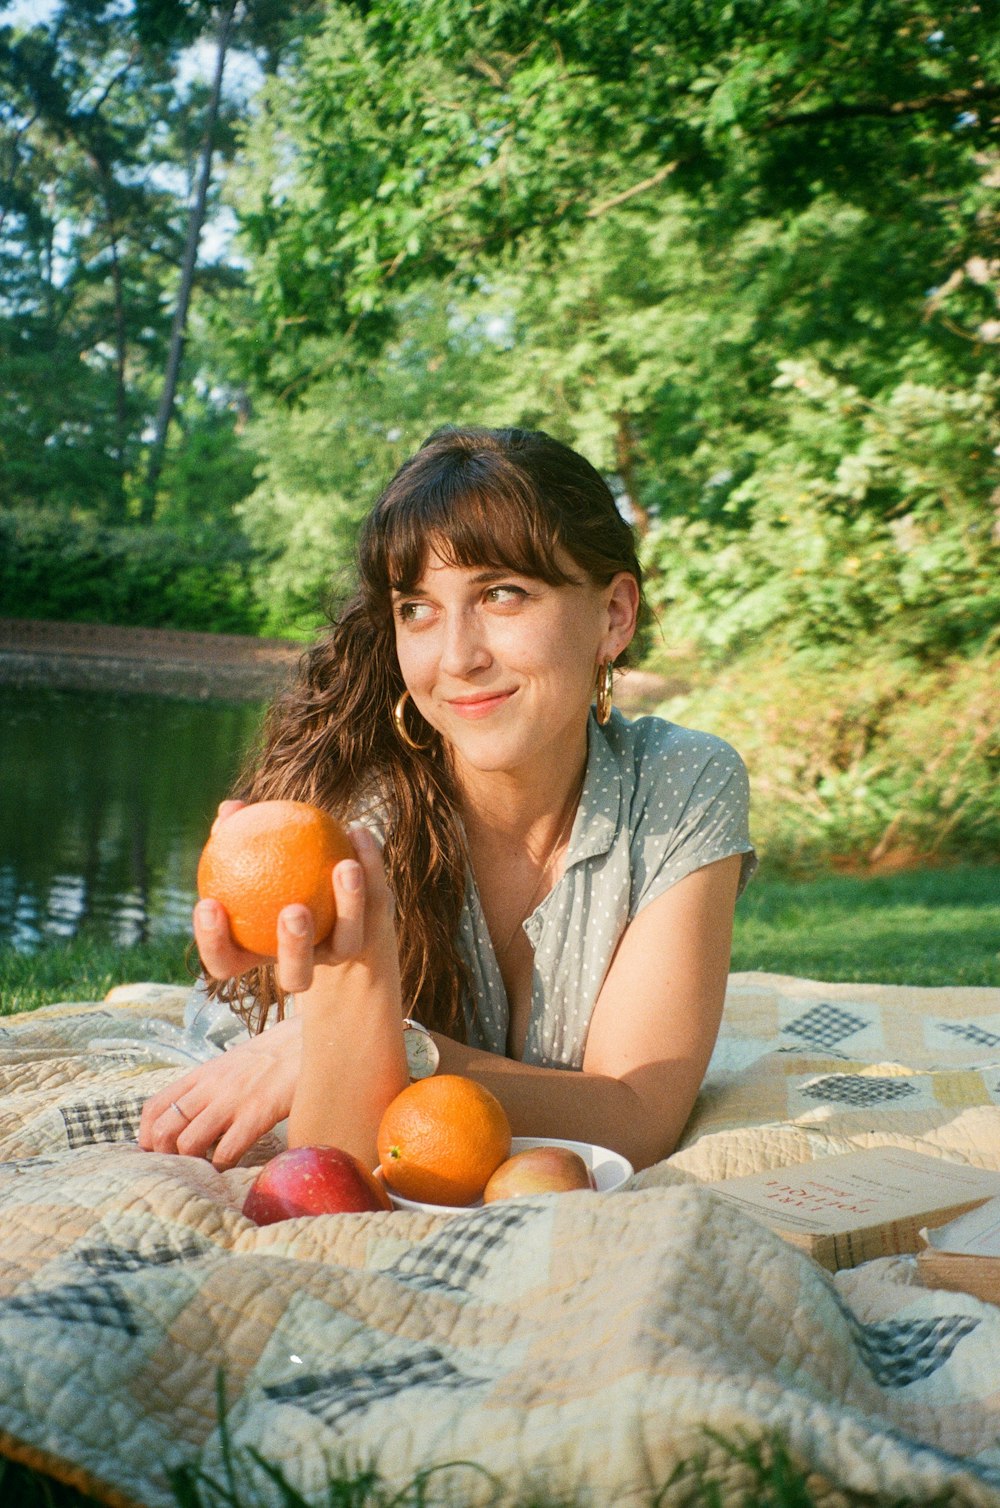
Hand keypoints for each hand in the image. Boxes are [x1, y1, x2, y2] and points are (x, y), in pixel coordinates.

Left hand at [138, 1014, 301, 1168]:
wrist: (310, 1040)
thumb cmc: (274, 1056)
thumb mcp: (232, 1064)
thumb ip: (211, 1086)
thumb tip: (193, 1116)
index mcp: (202, 1074)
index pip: (155, 1107)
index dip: (146, 1135)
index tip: (156, 1152)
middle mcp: (211, 1087)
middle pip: (164, 1129)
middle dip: (164, 1155)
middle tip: (179, 1166)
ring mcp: (232, 1101)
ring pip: (188, 1143)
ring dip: (191, 1163)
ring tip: (204, 1169)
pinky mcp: (257, 1114)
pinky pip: (226, 1151)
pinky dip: (222, 1167)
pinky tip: (231, 1167)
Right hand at [194, 804, 390, 995]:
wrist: (329, 898)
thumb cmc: (271, 874)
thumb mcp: (252, 857)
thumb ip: (237, 837)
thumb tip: (230, 809)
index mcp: (259, 956)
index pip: (225, 964)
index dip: (212, 943)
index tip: (208, 903)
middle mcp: (302, 965)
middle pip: (297, 976)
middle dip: (295, 946)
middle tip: (295, 909)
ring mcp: (340, 954)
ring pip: (348, 943)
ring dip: (349, 905)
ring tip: (346, 866)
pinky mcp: (375, 931)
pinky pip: (375, 899)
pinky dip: (370, 863)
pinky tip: (358, 831)